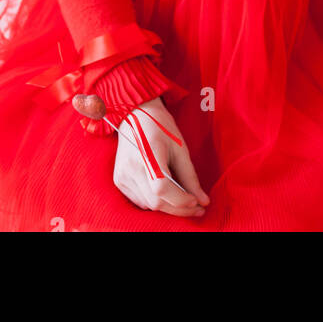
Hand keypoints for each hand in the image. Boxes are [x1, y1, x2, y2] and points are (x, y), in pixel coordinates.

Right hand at [112, 97, 209, 217]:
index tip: (196, 202)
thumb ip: (190, 176)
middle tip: (196, 206)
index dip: (180, 200)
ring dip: (168, 207)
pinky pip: (140, 201)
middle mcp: (131, 166)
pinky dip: (155, 202)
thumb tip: (203, 201)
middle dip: (179, 208)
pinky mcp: (119, 180)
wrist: (135, 114)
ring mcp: (122, 175)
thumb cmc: (161, 127)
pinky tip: (165, 193)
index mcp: (148, 153)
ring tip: (182, 198)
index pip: (162, 188)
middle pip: (156, 202)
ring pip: (149, 205)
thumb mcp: (180, 147)